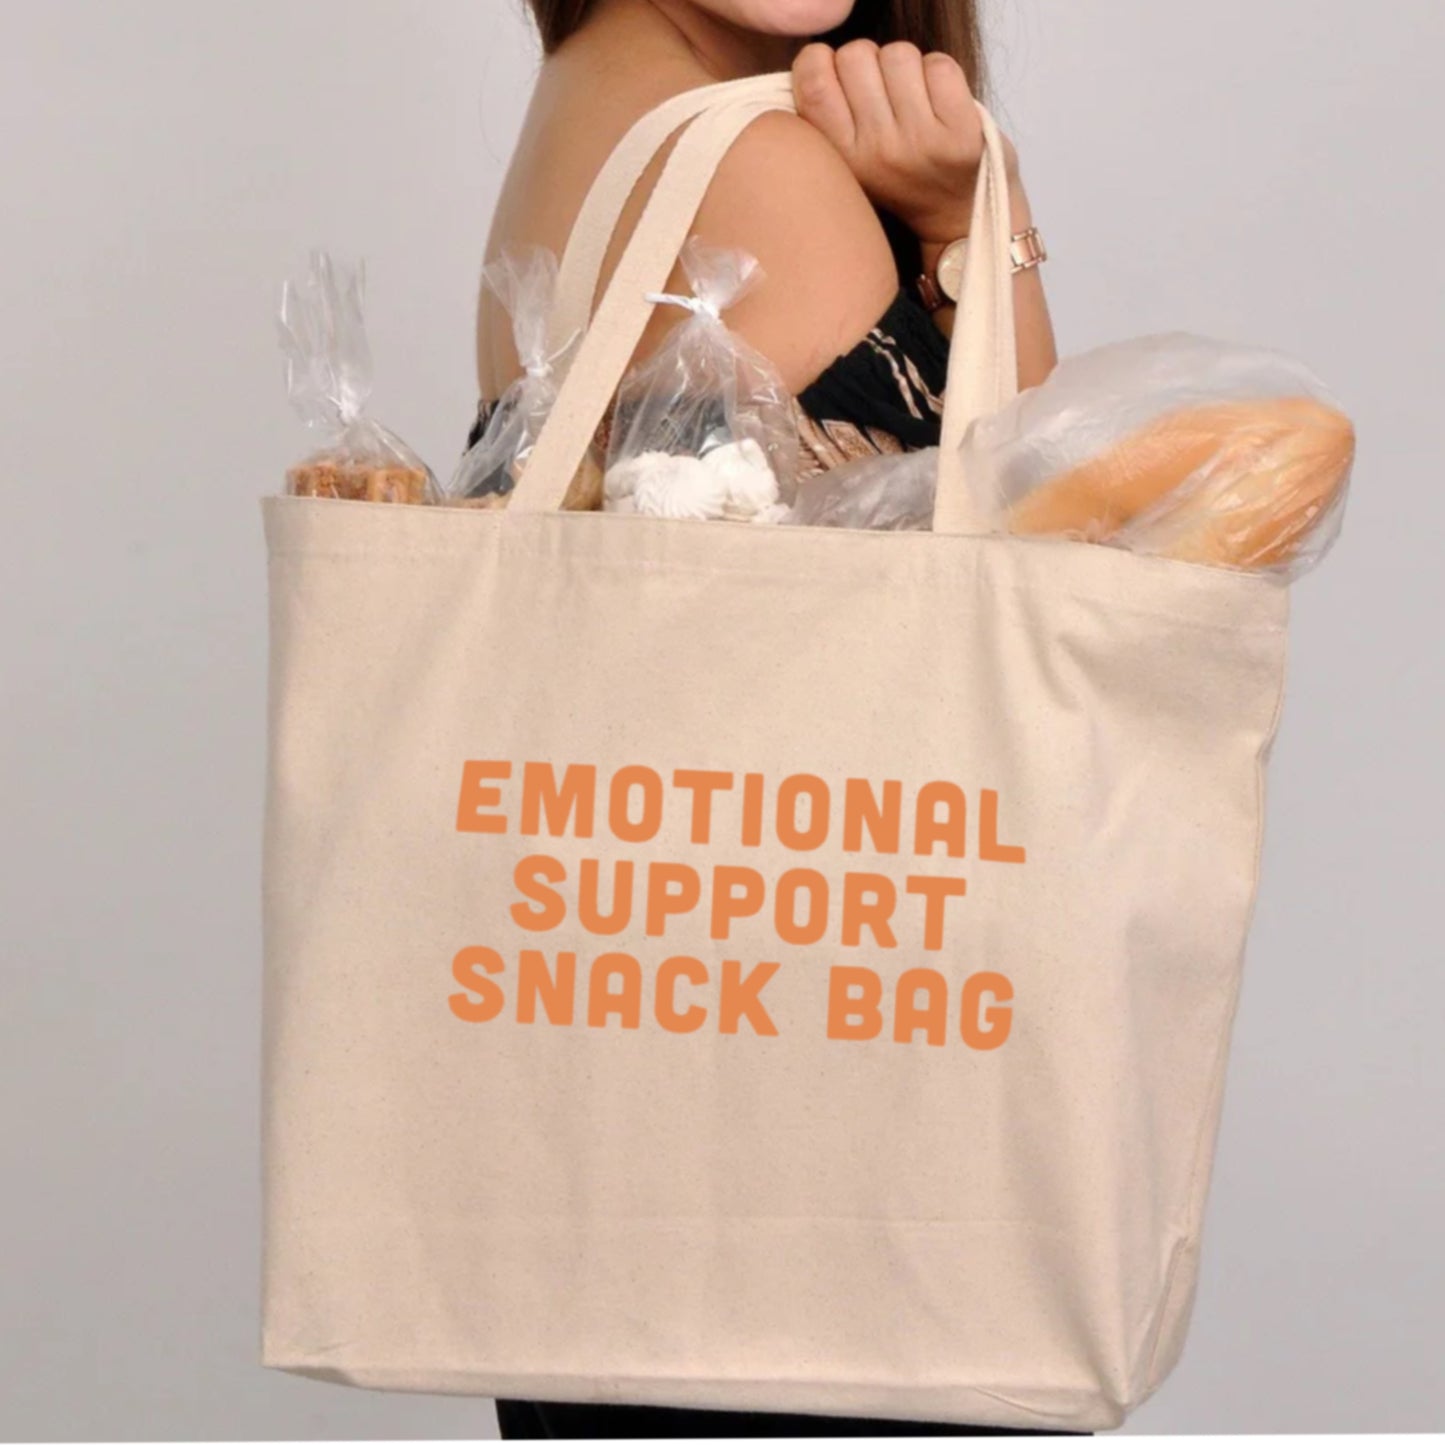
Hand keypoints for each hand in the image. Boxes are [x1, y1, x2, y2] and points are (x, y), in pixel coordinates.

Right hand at [791, 39, 1016, 245]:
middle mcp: (876, 153)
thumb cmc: (898, 175)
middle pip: (855, 55)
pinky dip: (939, 74)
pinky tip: (938, 101)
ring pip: (898, 55)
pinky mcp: (960, 132)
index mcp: (842, 159)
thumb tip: (814, 62)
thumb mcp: (848, 161)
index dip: (821, 61)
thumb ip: (826, 118)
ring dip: (905, 66)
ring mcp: (919, 142)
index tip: (834, 76)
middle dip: (867, 61)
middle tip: (879, 91)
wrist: (956, 217)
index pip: (813, 79)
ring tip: (910, 98)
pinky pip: (939, 65)